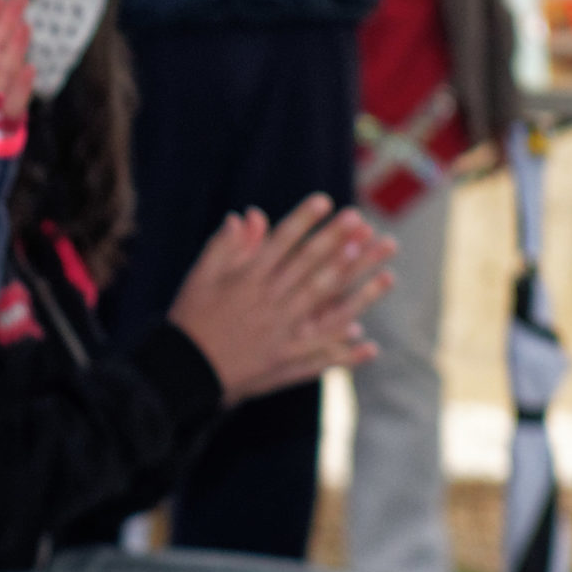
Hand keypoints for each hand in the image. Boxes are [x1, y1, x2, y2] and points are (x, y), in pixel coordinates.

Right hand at [167, 196, 397, 403]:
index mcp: (247, 281)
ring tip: (388, 274)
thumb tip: (246, 215)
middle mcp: (269, 303)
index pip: (281, 244)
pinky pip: (320, 354)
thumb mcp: (199, 278)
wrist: (183, 369)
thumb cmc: (189, 320)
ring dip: (359, 291)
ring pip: (326, 307)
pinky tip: (368, 341)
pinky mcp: (284, 361)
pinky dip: (345, 350)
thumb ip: (224, 246)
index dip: (304, 220)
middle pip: (310, 268)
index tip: (326, 201)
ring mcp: (281, 333)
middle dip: (337, 243)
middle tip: (362, 223)